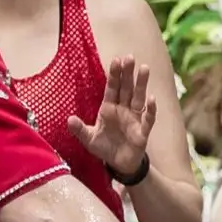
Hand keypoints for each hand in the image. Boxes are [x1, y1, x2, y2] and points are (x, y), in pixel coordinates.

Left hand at [67, 56, 157, 181]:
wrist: (119, 164)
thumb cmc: (104, 148)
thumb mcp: (89, 139)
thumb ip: (80, 130)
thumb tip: (69, 119)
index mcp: (109, 108)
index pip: (112, 88)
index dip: (114, 75)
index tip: (116, 60)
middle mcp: (123, 110)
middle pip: (126, 88)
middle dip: (128, 73)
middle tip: (130, 57)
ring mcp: (134, 119)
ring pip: (138, 98)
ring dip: (141, 84)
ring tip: (144, 68)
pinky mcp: (142, 131)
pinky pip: (148, 118)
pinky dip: (151, 109)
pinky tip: (152, 98)